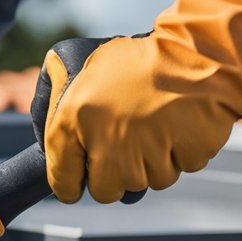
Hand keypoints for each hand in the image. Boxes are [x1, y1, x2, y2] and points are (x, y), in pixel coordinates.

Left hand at [36, 0, 241, 203]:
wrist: (201, 48)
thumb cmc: (136, 56)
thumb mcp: (76, 58)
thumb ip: (50, 90)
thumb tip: (40, 128)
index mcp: (75, 120)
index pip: (62, 181)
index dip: (69, 182)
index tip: (76, 179)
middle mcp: (110, 144)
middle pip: (105, 191)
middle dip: (112, 174)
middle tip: (123, 144)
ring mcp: (151, 154)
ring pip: (146, 182)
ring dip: (150, 161)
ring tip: (155, 123)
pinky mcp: (188, 156)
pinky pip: (180, 168)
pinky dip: (181, 151)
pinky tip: (180, 122)